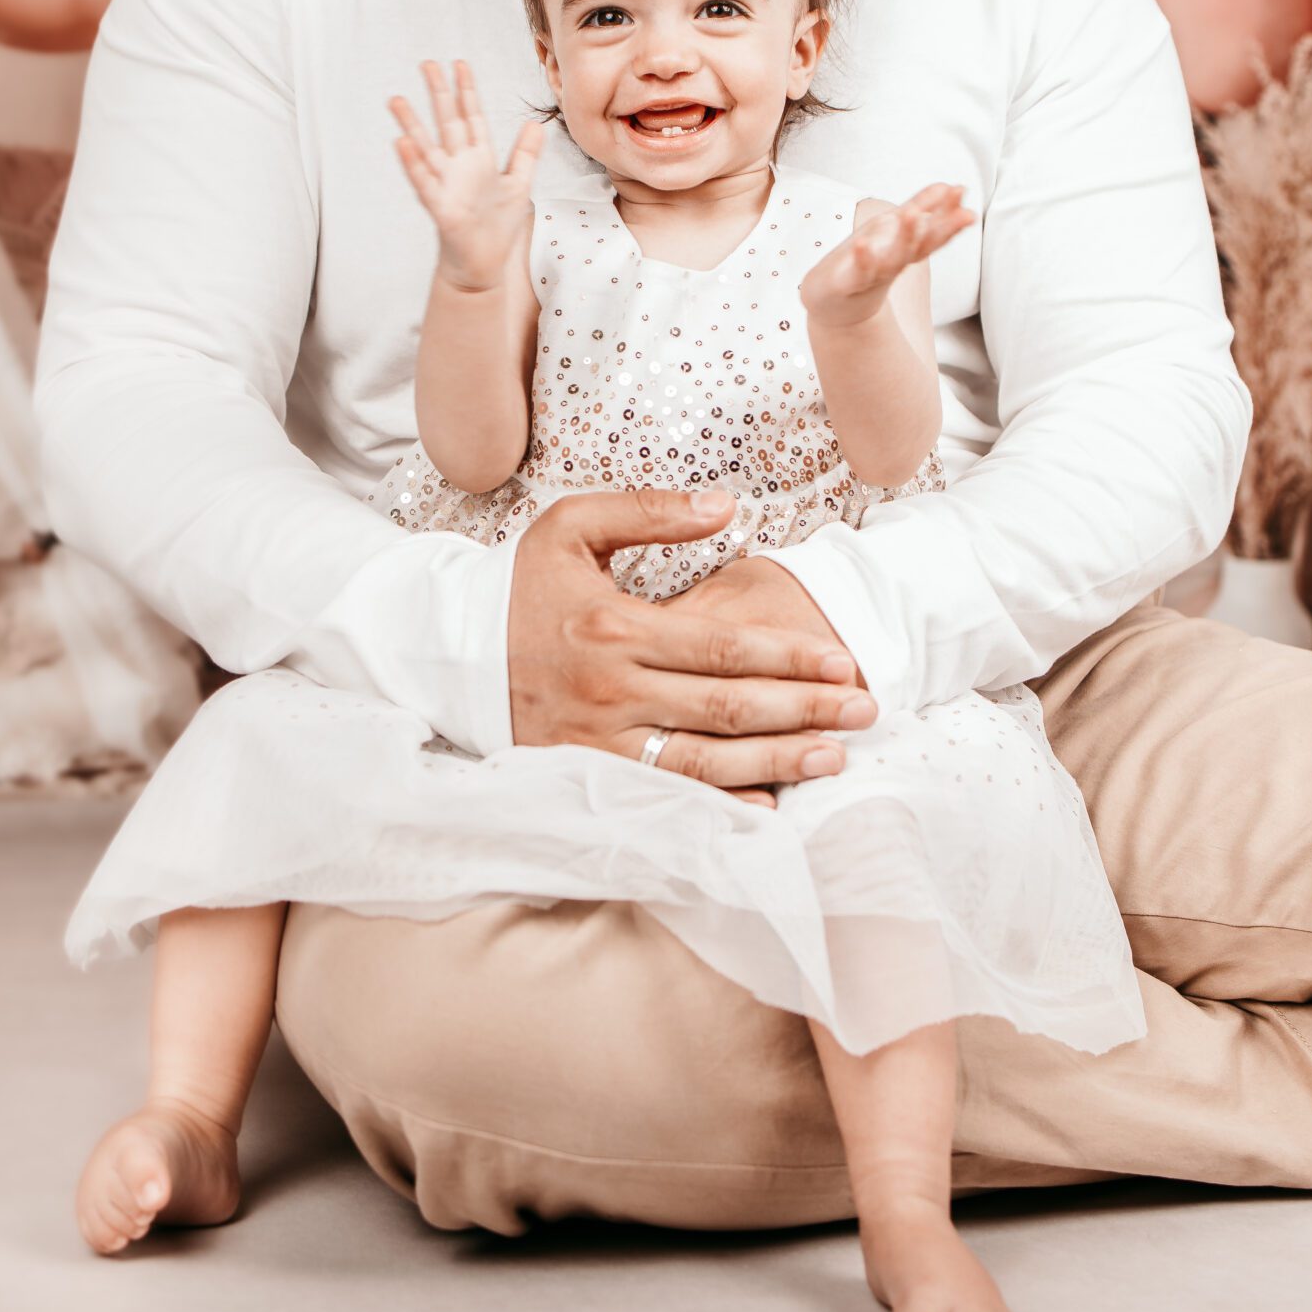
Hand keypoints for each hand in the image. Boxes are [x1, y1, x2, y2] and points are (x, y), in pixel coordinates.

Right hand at [389, 60, 541, 290]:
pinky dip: (413, 163)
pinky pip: (424, 182)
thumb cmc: (496, 227)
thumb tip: (535, 123)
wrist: (484, 265)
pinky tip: (402, 143)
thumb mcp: (519, 185)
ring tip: (397, 99)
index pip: (471, 117)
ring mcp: (446, 185)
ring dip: (411, 124)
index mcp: (479, 159)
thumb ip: (525, 154)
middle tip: (426, 64)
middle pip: (447, 123)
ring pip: (426, 148)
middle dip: (438, 94)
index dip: (466, 91)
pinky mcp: (440, 208)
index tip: (460, 64)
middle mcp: (459, 167)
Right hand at [507, 490, 877, 806]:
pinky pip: (666, 799)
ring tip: (834, 756)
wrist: (445, 654)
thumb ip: (649, 510)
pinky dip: (721, 806)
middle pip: (727, 709)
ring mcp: (597, 745)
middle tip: (866, 709)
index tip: (842, 662)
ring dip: (777, 762)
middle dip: (805, 710)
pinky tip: (770, 803)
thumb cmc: (518, 587)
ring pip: (705, 763)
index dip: (789, 658)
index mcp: (615, 629)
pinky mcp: (585, 777)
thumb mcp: (571, 527)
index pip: (723, 649)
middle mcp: (610, 693)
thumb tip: (727, 505)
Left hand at [798, 182, 973, 328]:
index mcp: (909, 246)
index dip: (950, 212)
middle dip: (943, 228)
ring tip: (913, 214)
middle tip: (963, 211)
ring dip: (906, 237)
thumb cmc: (870, 261)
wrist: (838, 300)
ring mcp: (876, 273)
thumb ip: (923, 207)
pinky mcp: (853, 282)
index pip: (935, 229)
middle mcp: (897, 260)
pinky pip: (859, 271)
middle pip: (924, 245)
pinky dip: (863, 258)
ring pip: (896, 257)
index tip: (961, 191)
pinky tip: (863, 244)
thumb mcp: (896, 228)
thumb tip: (947, 185)